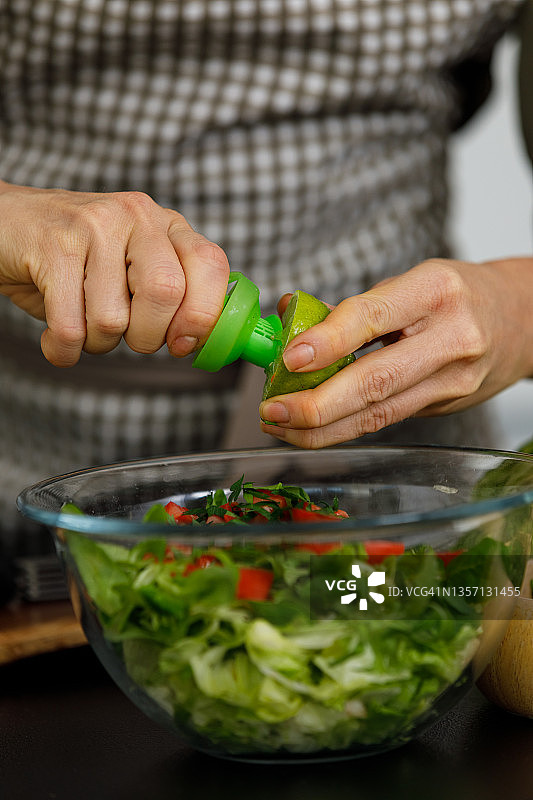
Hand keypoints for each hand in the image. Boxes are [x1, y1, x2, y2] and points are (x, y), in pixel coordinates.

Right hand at [0, 181, 229, 365]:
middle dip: (147, 337)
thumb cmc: (78, 260)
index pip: (210, 265)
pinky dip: (64, 349)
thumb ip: (171, 296)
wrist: (5, 225)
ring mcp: (94, 226)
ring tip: (82, 323)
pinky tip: (57, 339)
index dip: (203, 314)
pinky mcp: (52, 245)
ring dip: (97, 343)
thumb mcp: (133, 268)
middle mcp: (136, 216)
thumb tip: (197, 342)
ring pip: (113, 319)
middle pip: (165, 294)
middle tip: (128, 336)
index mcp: (165, 224)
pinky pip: (71, 327)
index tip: (183, 343)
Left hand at [260, 257, 532, 447]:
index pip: (373, 316)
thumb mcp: (411, 283)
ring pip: (380, 413)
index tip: (289, 358)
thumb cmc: (458, 295)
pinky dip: (345, 427)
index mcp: (435, 291)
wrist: (522, 320)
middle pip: (376, 381)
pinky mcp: (447, 407)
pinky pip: (388, 419)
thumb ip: (355, 305)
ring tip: (281, 427)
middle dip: (317, 404)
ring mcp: (453, 379)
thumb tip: (288, 316)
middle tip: (273, 411)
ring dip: (323, 427)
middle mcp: (450, 337)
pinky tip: (313, 429)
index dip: (328, 340)